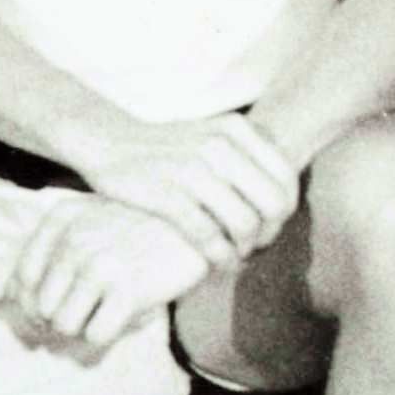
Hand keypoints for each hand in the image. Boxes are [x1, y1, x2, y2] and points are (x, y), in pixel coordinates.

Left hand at [2, 192, 215, 360]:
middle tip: (88, 318)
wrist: (202, 223)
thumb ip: (54, 251)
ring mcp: (99, 265)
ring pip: (63, 325)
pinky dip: (107, 336)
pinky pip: (95, 336)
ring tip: (107, 316)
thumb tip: (6, 304)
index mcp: (61, 219)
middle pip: (39, 308)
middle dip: (58, 323)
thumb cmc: (147, 228)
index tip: (53, 313)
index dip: (30, 306)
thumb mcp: (96, 221)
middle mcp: (74, 240)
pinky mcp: (127, 289)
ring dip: (83, 330)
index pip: (20, 279)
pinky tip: (127, 317)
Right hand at [85, 111, 300, 265]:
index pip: (286, 179)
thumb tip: (286, 201)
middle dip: (270, 235)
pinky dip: (220, 258)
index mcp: (236, 129)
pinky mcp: (167, 194)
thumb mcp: (213, 137)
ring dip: (245, 250)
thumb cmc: (168, 150)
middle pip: (273, 204)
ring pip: (245, 223)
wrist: (109, 142)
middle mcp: (219, 144)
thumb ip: (248, 160)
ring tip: (235, 256)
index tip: (269, 228)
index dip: (285, 213)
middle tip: (255, 248)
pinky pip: (209, 237)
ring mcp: (192, 168)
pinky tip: (217, 264)